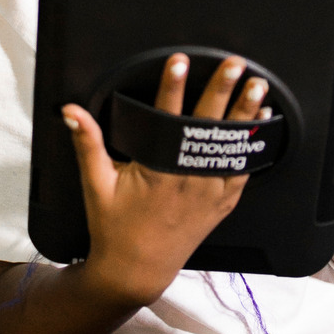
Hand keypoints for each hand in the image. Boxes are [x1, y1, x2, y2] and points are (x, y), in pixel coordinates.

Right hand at [61, 54, 268, 307]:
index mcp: (157, 172)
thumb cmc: (114, 228)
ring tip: (258, 86)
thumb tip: (71, 110)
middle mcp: (188, 181)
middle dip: (222, 92)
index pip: (166, 119)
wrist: (137, 270)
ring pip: (232, 147)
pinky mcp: (222, 203)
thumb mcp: (95, 184)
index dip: (172, 88)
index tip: (179, 63)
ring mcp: (209, 193)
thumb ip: (87, 143)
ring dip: (246, 114)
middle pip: (207, 127)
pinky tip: (262, 122)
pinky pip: (244, 170)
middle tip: (235, 64)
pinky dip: (252, 145)